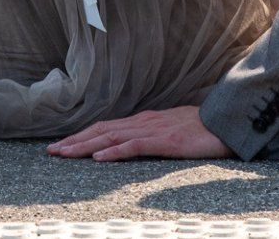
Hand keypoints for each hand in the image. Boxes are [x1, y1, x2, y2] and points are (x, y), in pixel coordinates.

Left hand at [46, 106, 232, 160]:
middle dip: (74, 141)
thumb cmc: (202, 129)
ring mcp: (154, 130)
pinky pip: (135, 146)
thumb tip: (132, 143)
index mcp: (144, 121)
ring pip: (111, 137)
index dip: (82, 135)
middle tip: (51, 151)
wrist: (228, 123)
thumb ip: (152, 135)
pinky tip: (99, 157)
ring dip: (85, 145)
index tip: (61, 145)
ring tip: (64, 153)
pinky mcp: (166, 142)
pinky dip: (114, 151)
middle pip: (101, 130)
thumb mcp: (171, 130)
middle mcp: (144, 122)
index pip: (105, 127)